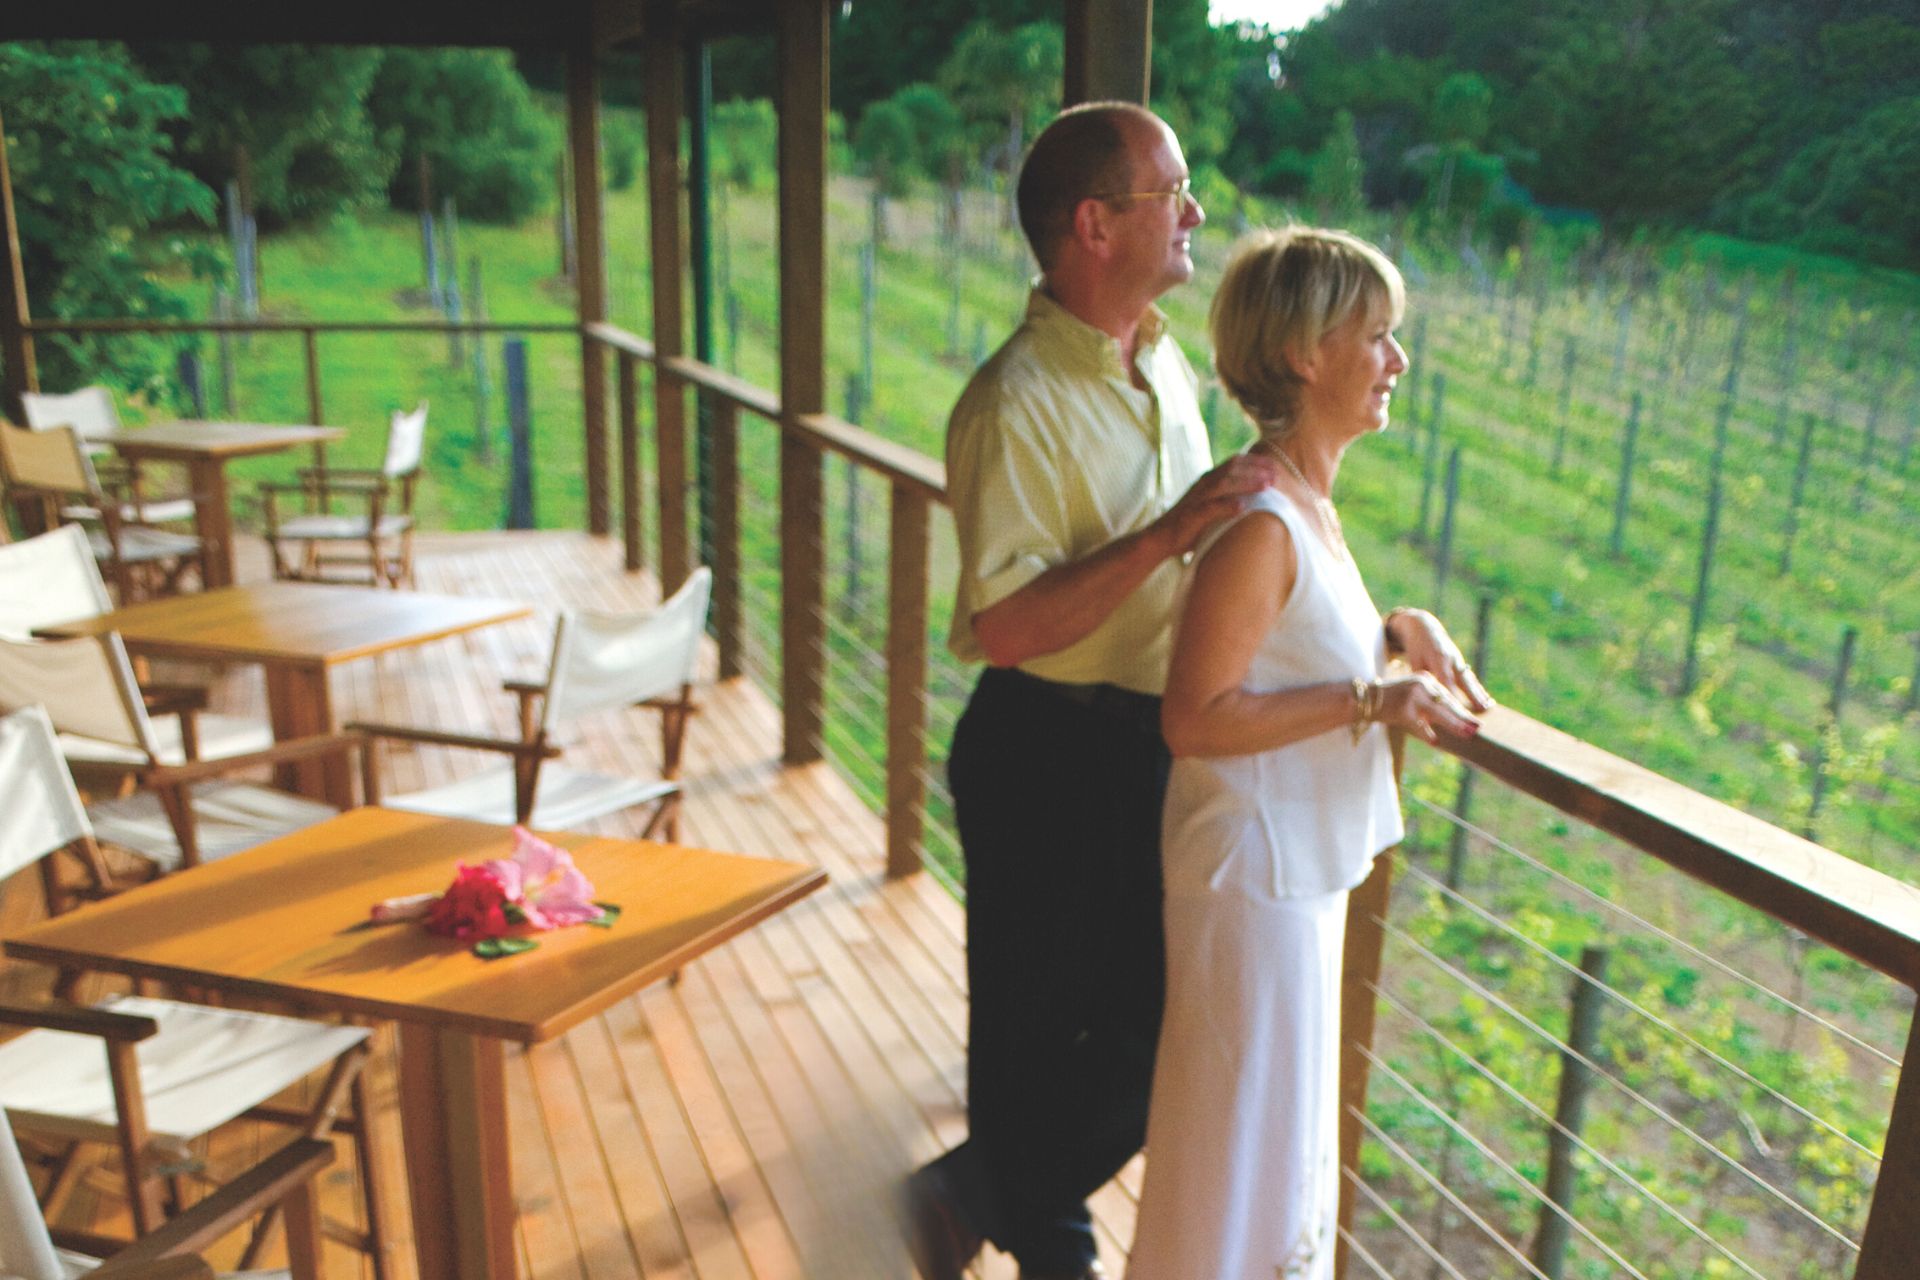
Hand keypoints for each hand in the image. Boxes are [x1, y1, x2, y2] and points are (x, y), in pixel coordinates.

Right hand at [1151, 453, 1280, 557]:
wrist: (1159, 538)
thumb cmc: (1189, 523)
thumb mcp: (1210, 504)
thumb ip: (1228, 497)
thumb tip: (1256, 498)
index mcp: (1208, 479)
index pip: (1234, 462)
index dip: (1255, 461)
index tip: (1275, 465)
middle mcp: (1203, 484)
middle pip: (1232, 469)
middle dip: (1256, 469)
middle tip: (1276, 475)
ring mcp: (1197, 499)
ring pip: (1224, 484)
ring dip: (1246, 483)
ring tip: (1266, 486)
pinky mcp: (1191, 515)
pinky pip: (1210, 508)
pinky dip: (1227, 506)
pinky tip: (1242, 507)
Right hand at [1374, 672, 1481, 744]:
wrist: (1362, 699)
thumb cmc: (1388, 702)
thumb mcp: (1411, 699)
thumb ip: (1428, 708)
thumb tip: (1446, 727)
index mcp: (1425, 680)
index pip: (1448, 697)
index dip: (1461, 711)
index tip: (1474, 721)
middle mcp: (1421, 685)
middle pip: (1447, 703)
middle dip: (1463, 718)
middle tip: (1478, 728)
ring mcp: (1413, 696)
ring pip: (1439, 712)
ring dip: (1454, 724)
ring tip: (1467, 734)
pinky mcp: (1403, 708)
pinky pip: (1419, 724)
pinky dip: (1427, 733)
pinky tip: (1435, 741)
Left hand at [1385, 608, 1493, 712]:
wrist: (1425, 628)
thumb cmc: (1416, 647)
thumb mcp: (1414, 660)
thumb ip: (1420, 677)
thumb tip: (1423, 695)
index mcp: (1438, 658)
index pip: (1446, 680)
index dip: (1452, 694)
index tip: (1457, 708)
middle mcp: (1452, 659)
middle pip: (1463, 680)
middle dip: (1473, 695)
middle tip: (1481, 709)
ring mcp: (1458, 660)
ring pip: (1470, 680)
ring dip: (1479, 693)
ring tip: (1489, 706)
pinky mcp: (1461, 663)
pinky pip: (1471, 678)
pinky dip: (1478, 689)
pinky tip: (1487, 699)